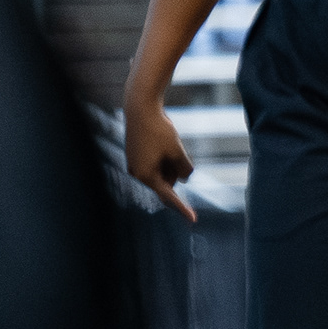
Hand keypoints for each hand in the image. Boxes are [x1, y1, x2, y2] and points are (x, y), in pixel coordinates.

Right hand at [124, 94, 196, 221]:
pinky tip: (163, 142)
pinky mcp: (135, 156)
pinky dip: (164, 158)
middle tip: (176, 151)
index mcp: (146, 175)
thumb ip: (184, 169)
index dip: (182, 207)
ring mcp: (135, 165)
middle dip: (176, 172)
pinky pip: (154, 164)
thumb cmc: (159, 130)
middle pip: (166, 182)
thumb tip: (184, 179)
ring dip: (171, 164)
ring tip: (168, 144)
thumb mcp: (178, 151)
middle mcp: (137, 173)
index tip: (192, 220)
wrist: (140, 108)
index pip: (168, 196)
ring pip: (161, 173)